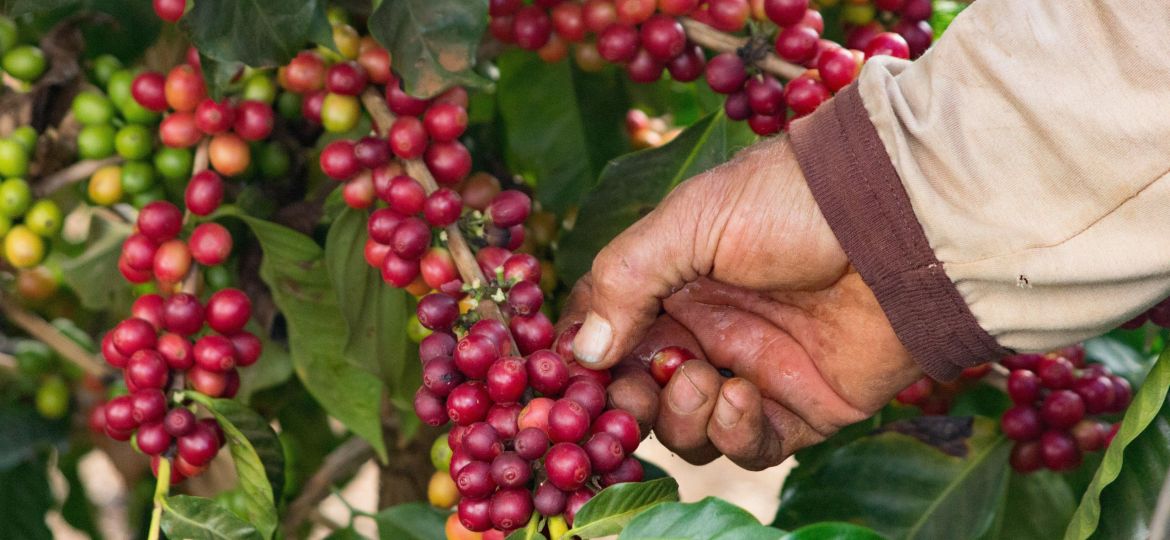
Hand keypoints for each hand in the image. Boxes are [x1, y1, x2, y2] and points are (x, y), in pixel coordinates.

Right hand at [563, 136, 922, 468]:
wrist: (898, 222)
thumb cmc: (789, 202)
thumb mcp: (690, 221)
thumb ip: (626, 279)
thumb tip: (582, 353)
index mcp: (672, 279)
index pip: (608, 331)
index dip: (586, 358)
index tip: (572, 376)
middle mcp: (706, 329)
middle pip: (642, 391)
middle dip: (630, 399)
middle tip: (635, 390)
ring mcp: (752, 370)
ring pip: (688, 428)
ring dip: (681, 415)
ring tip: (701, 378)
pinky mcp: (801, 407)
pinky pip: (749, 445)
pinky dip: (732, 433)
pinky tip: (738, 396)